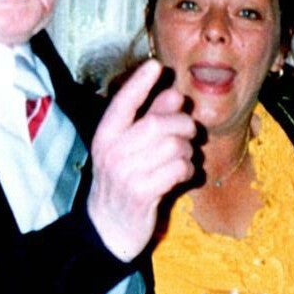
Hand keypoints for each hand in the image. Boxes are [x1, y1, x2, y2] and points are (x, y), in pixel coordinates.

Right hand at [85, 59, 196, 259]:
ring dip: (187, 151)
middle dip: (182, 124)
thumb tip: (174, 93)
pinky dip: (188, 170)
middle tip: (188, 133)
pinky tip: (182, 175)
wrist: (108, 228)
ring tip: (182, 159)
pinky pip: (178, 170)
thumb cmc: (122, 181)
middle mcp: (112, 152)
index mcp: (105, 135)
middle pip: (158, 123)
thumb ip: (149, 119)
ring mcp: (126, 173)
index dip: (140, 83)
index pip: (123, 102)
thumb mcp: (127, 148)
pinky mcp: (142, 194)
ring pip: (174, 146)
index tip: (156, 65)